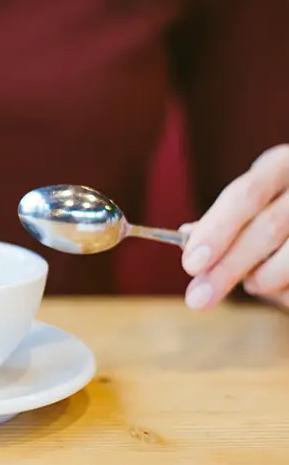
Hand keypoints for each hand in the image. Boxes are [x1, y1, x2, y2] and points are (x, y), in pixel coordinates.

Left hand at [180, 144, 288, 309]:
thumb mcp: (254, 204)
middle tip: (198, 299)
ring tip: (254, 284)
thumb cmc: (278, 212)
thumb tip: (186, 234)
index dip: (217, 230)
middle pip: (268, 228)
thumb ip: (224, 221)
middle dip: (228, 268)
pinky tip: (281, 288)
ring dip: (264, 280)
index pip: (245, 195)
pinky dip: (287, 292)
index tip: (190, 265)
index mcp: (281, 164)